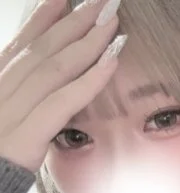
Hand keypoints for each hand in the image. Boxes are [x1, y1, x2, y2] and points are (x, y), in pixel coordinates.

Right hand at [0, 0, 123, 172]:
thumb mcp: (2, 115)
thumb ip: (16, 93)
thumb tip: (35, 75)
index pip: (23, 45)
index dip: (45, 18)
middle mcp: (1, 90)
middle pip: (43, 49)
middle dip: (75, 21)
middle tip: (104, 1)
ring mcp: (10, 112)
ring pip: (54, 69)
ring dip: (87, 43)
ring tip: (113, 22)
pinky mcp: (24, 138)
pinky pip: (60, 103)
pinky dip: (88, 82)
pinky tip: (112, 62)